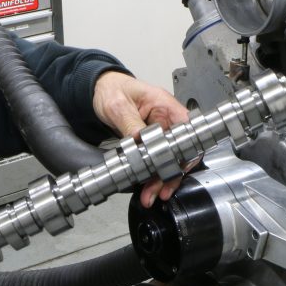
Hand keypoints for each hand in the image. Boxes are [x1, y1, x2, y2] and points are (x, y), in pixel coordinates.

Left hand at [92, 71, 190, 206]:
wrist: (99, 91)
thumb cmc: (112, 90)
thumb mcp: (118, 106)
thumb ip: (130, 124)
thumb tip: (139, 141)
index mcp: (165, 104)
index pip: (187, 131)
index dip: (186, 151)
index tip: (176, 169)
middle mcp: (167, 119)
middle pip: (180, 150)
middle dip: (170, 174)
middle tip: (159, 190)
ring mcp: (161, 131)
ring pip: (170, 160)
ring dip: (161, 179)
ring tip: (151, 194)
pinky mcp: (153, 142)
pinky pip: (158, 161)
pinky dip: (153, 176)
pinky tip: (148, 187)